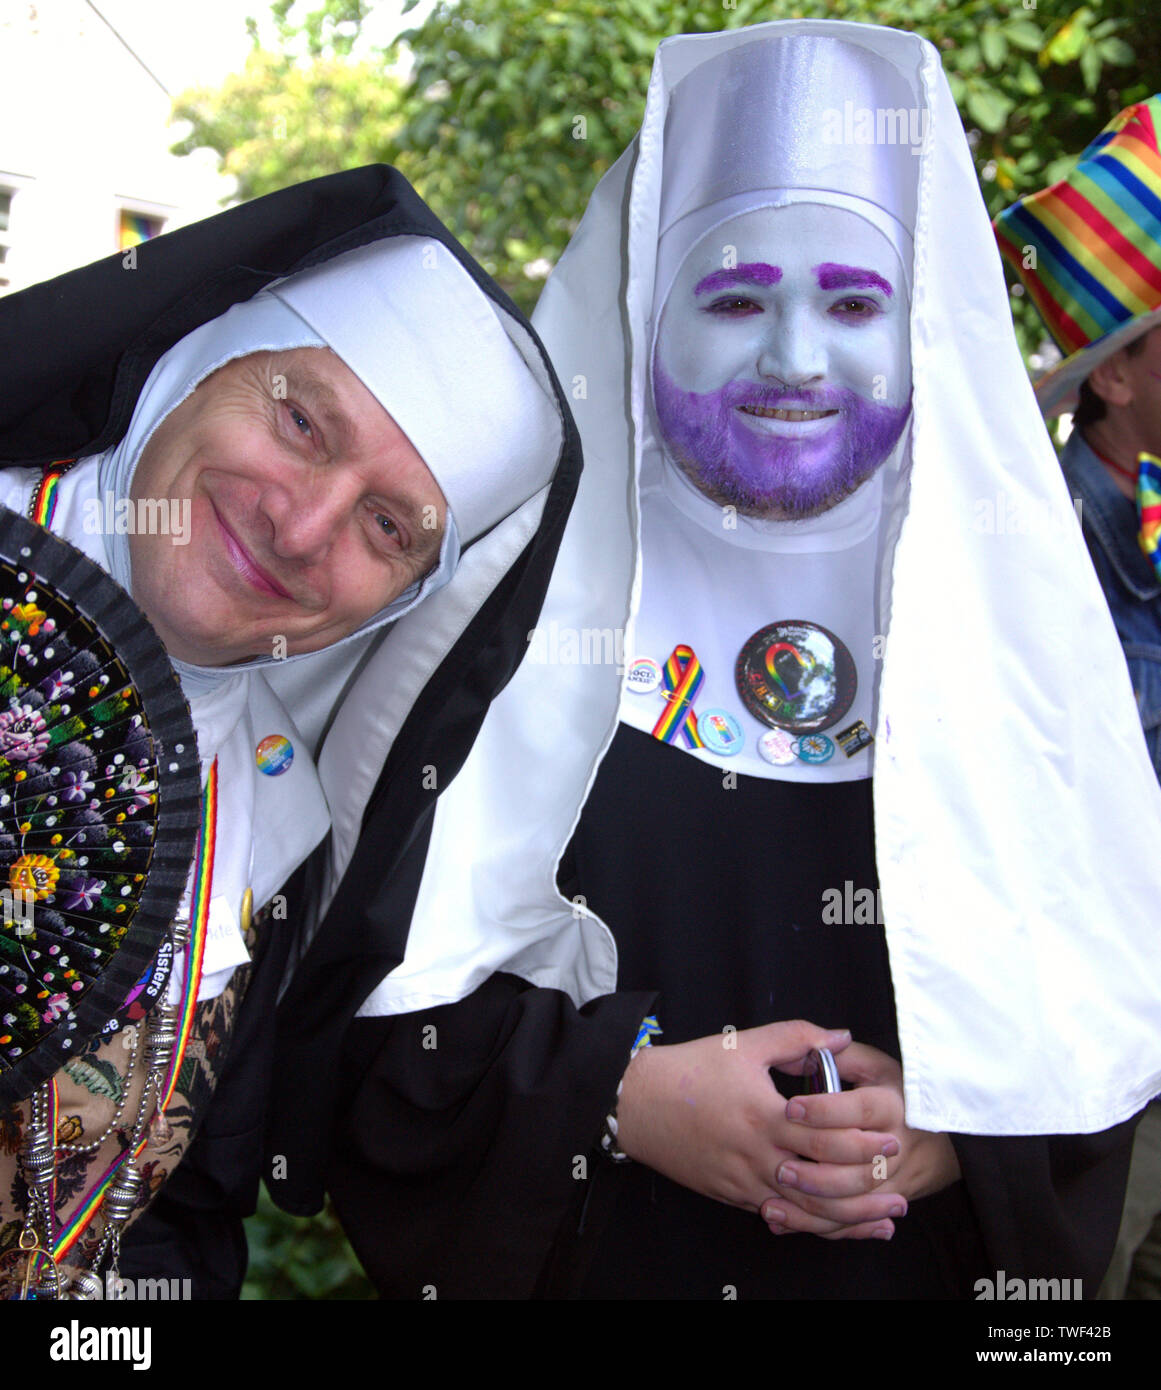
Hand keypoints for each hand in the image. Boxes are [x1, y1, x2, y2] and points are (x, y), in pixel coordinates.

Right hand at [615, 1020, 901, 1216]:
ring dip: (848, 1219)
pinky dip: (811, 1225)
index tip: (891, 1138)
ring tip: (884, 1220)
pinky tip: (835, 1227)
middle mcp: (756, 1156)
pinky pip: (778, 1217)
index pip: (825, 1137)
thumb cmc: (691, 1069)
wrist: (637, 1102)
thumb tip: (841, 1037)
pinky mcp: (731, 1196)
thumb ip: (797, 1037)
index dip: (862, 1141)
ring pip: (804, 1210)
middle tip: (897, 1182)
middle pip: (822, 1181)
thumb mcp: (744, 1044)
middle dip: (865, 1185)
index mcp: (764, 1116)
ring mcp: (743, 1182)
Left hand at [760, 1042, 961, 1239]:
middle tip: (779, 1163)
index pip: (860, 1110)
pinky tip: (781, 1219)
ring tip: (777, 1192)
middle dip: (816, 1167)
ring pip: (854, 1200)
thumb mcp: (877, 1066)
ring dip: (814, 1201)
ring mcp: (893, 1180)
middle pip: (857, 1165)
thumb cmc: (900, 1093)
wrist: (947, 1137)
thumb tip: (810, 1047)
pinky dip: (816, 1225)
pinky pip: (850, 1222)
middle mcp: (896, 1147)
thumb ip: (842, 1056)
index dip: (825, 1110)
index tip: (790, 1108)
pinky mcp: (883, 1204)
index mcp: (893, 1106)